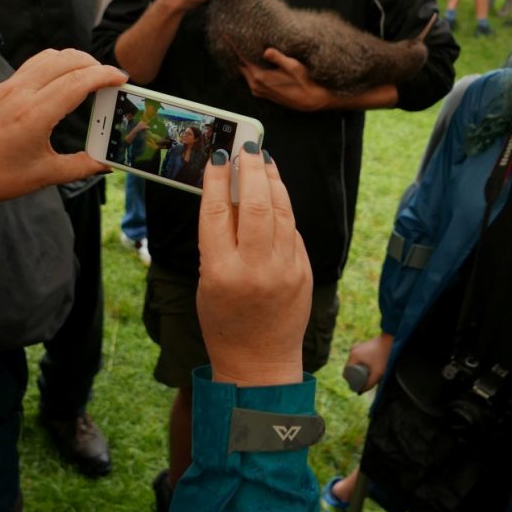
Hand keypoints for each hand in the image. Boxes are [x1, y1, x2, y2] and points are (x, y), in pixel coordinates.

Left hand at [0, 49, 125, 209]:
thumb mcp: (42, 176)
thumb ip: (80, 166)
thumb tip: (108, 163)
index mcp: (35, 115)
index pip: (78, 81)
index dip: (105, 75)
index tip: (122, 78)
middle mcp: (22, 93)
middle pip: (68, 60)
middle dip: (95, 64)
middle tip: (110, 79)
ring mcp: (9, 86)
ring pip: (50, 56)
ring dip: (75, 59)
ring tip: (90, 76)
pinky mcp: (1, 86)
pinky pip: (34, 63)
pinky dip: (56, 63)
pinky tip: (63, 80)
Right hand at [197, 143, 311, 386]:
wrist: (260, 363)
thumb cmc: (224, 321)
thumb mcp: (208, 280)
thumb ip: (218, 240)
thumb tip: (225, 194)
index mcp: (222, 272)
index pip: (216, 212)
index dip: (215, 180)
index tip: (217, 157)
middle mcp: (256, 268)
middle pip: (253, 204)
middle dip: (250, 170)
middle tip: (247, 148)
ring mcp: (285, 270)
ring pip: (280, 212)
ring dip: (272, 182)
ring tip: (264, 161)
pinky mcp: (303, 272)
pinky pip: (293, 231)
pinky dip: (283, 208)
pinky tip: (275, 193)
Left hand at [238, 47, 330, 111]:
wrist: (311, 100)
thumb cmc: (304, 83)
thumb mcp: (293, 66)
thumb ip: (277, 57)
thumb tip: (266, 50)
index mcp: (260, 77)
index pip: (242, 58)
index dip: (234, 46)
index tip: (227, 36)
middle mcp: (255, 85)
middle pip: (240, 65)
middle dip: (237, 52)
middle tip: (235, 39)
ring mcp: (258, 90)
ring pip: (244, 72)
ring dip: (243, 61)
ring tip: (242, 48)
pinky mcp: (262, 93)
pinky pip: (250, 78)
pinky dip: (248, 69)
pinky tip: (253, 61)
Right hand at [346, 333, 393, 391]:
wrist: (390, 341)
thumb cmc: (384, 356)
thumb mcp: (378, 373)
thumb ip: (370, 383)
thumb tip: (362, 391)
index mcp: (353, 356)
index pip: (346, 372)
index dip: (349, 380)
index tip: (357, 384)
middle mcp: (352, 350)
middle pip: (349, 367)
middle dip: (354, 375)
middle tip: (363, 380)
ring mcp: (356, 347)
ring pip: (353, 362)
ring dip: (357, 369)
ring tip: (366, 374)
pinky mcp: (361, 346)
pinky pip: (357, 358)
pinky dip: (360, 363)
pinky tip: (367, 366)